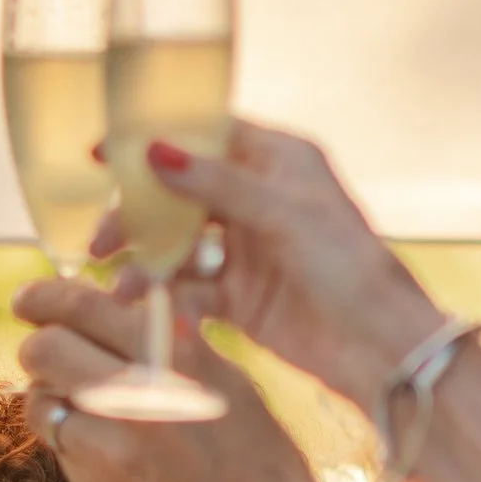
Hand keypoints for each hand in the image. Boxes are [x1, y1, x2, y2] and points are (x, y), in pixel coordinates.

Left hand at [13, 282, 337, 481]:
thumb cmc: (257, 458)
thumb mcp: (227, 379)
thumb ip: (173, 341)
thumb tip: (117, 305)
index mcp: (177, 350)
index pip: (85, 304)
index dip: (46, 296)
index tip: (30, 300)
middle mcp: (143, 389)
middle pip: (46, 346)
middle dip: (37, 346)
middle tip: (42, 354)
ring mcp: (117, 441)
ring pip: (40, 396)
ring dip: (46, 395)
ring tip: (72, 404)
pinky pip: (56, 443)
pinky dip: (62, 436)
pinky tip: (87, 443)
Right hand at [75, 118, 437, 405]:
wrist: (380, 345)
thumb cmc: (349, 266)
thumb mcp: (283, 213)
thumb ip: (217, 184)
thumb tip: (154, 150)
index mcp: (277, 160)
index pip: (204, 135)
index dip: (153, 142)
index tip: (102, 154)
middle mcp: (259, 199)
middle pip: (180, 194)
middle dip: (137, 217)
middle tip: (100, 243)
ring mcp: (248, 250)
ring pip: (180, 247)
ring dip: (148, 266)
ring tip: (126, 290)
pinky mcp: (242, 298)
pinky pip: (192, 291)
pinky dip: (171, 301)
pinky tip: (158, 316)